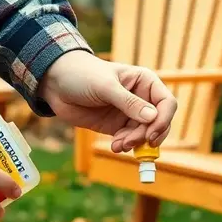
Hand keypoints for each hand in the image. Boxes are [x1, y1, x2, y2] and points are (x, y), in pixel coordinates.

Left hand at [37, 50, 177, 151]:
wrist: (55, 83)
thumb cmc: (82, 75)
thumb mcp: (106, 87)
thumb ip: (129, 103)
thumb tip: (153, 118)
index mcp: (145, 82)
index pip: (166, 103)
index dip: (163, 120)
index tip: (151, 135)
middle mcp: (141, 98)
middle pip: (158, 122)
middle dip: (147, 135)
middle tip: (131, 143)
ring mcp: (129, 114)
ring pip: (144, 134)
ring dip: (134, 143)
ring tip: (118, 146)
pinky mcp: (117, 126)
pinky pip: (129, 140)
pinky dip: (125, 146)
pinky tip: (115, 147)